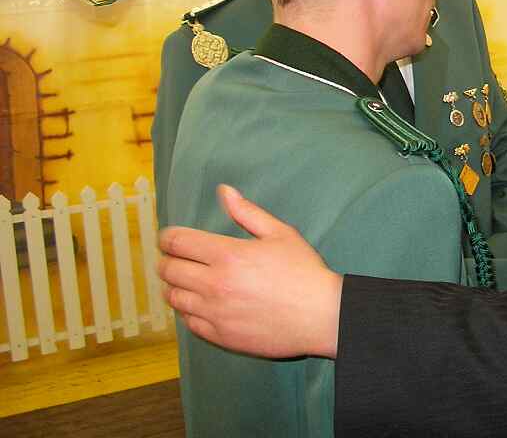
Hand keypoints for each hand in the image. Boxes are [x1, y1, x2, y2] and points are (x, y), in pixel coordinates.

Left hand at [159, 184, 341, 358]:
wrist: (319, 316)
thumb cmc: (303, 272)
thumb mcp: (280, 233)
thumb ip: (248, 213)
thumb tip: (224, 191)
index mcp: (227, 255)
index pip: (178, 242)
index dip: (167, 237)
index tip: (169, 238)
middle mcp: (214, 284)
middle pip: (169, 270)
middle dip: (167, 260)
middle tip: (176, 258)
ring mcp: (214, 312)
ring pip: (174, 298)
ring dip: (174, 286)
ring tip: (186, 280)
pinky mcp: (219, 335)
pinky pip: (187, 322)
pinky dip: (187, 311)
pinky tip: (199, 304)